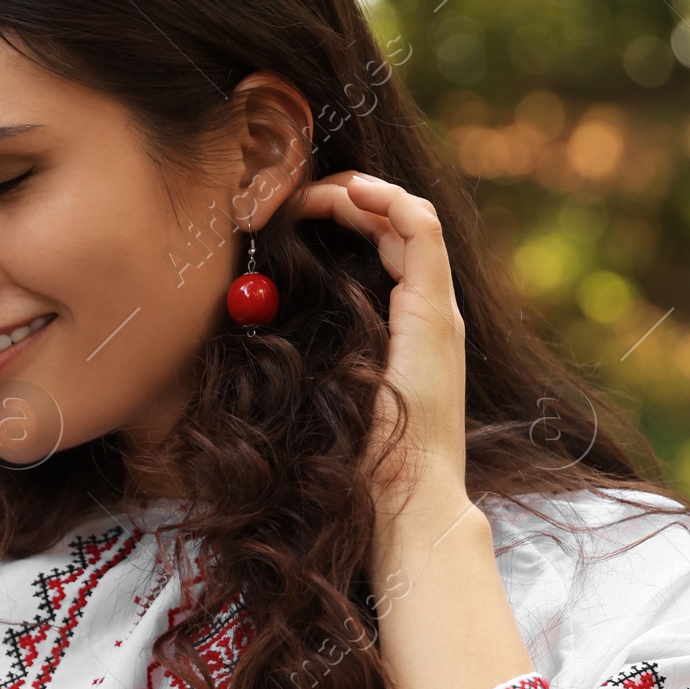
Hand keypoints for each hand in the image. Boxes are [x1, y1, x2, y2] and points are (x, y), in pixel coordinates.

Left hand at [294, 170, 472, 558]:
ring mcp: (437, 311)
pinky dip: (387, 200)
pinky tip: (350, 193)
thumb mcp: (328, 395)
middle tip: (300, 190)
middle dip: (351, 199)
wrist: (406, 501)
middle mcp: (431, 315)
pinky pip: (421, 230)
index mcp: (410, 332)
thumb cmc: (362, 465)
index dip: (347, 220)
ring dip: (363, 193)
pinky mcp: (434, 311)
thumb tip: (252, 330)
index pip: (388, 251)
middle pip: (398, 229)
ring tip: (317, 188)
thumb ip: (308, 360)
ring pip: (411, 220)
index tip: (295, 214)